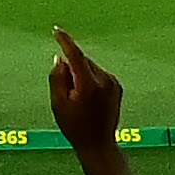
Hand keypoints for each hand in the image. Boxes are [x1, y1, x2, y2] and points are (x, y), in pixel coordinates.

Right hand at [47, 30, 126, 153]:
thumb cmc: (74, 126)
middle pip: (82, 62)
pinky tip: (89, 100)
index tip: (56, 30)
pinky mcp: (118, 87)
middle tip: (67, 93)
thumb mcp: (58, 103)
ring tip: (79, 100)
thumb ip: (57, 77)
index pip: (76, 55)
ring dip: (81, 75)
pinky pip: (99, 75)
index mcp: (89, 84)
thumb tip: (61, 58)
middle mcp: (104, 80)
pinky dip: (91, 80)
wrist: (98, 144)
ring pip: (91, 68)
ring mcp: (113, 83)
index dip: (65, 41)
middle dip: (72, 69)